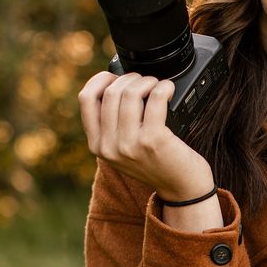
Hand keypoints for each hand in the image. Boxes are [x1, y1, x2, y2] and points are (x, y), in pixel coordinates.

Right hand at [78, 71, 214, 201]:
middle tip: (145, 82)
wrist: (182, 189)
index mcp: (97, 145)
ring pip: (130, 92)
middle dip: (130, 78)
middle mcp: (109, 147)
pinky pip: (155, 98)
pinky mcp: (154, 140)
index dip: (100, 79)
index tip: (115, 77)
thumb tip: (113, 86)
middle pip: (111, 92)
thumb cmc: (156, 164)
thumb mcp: (122, 150)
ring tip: (157, 85)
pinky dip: (163, 87)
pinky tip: (168, 89)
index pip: (85, 99)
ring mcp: (130, 144)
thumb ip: (112, 127)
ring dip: (147, 81)